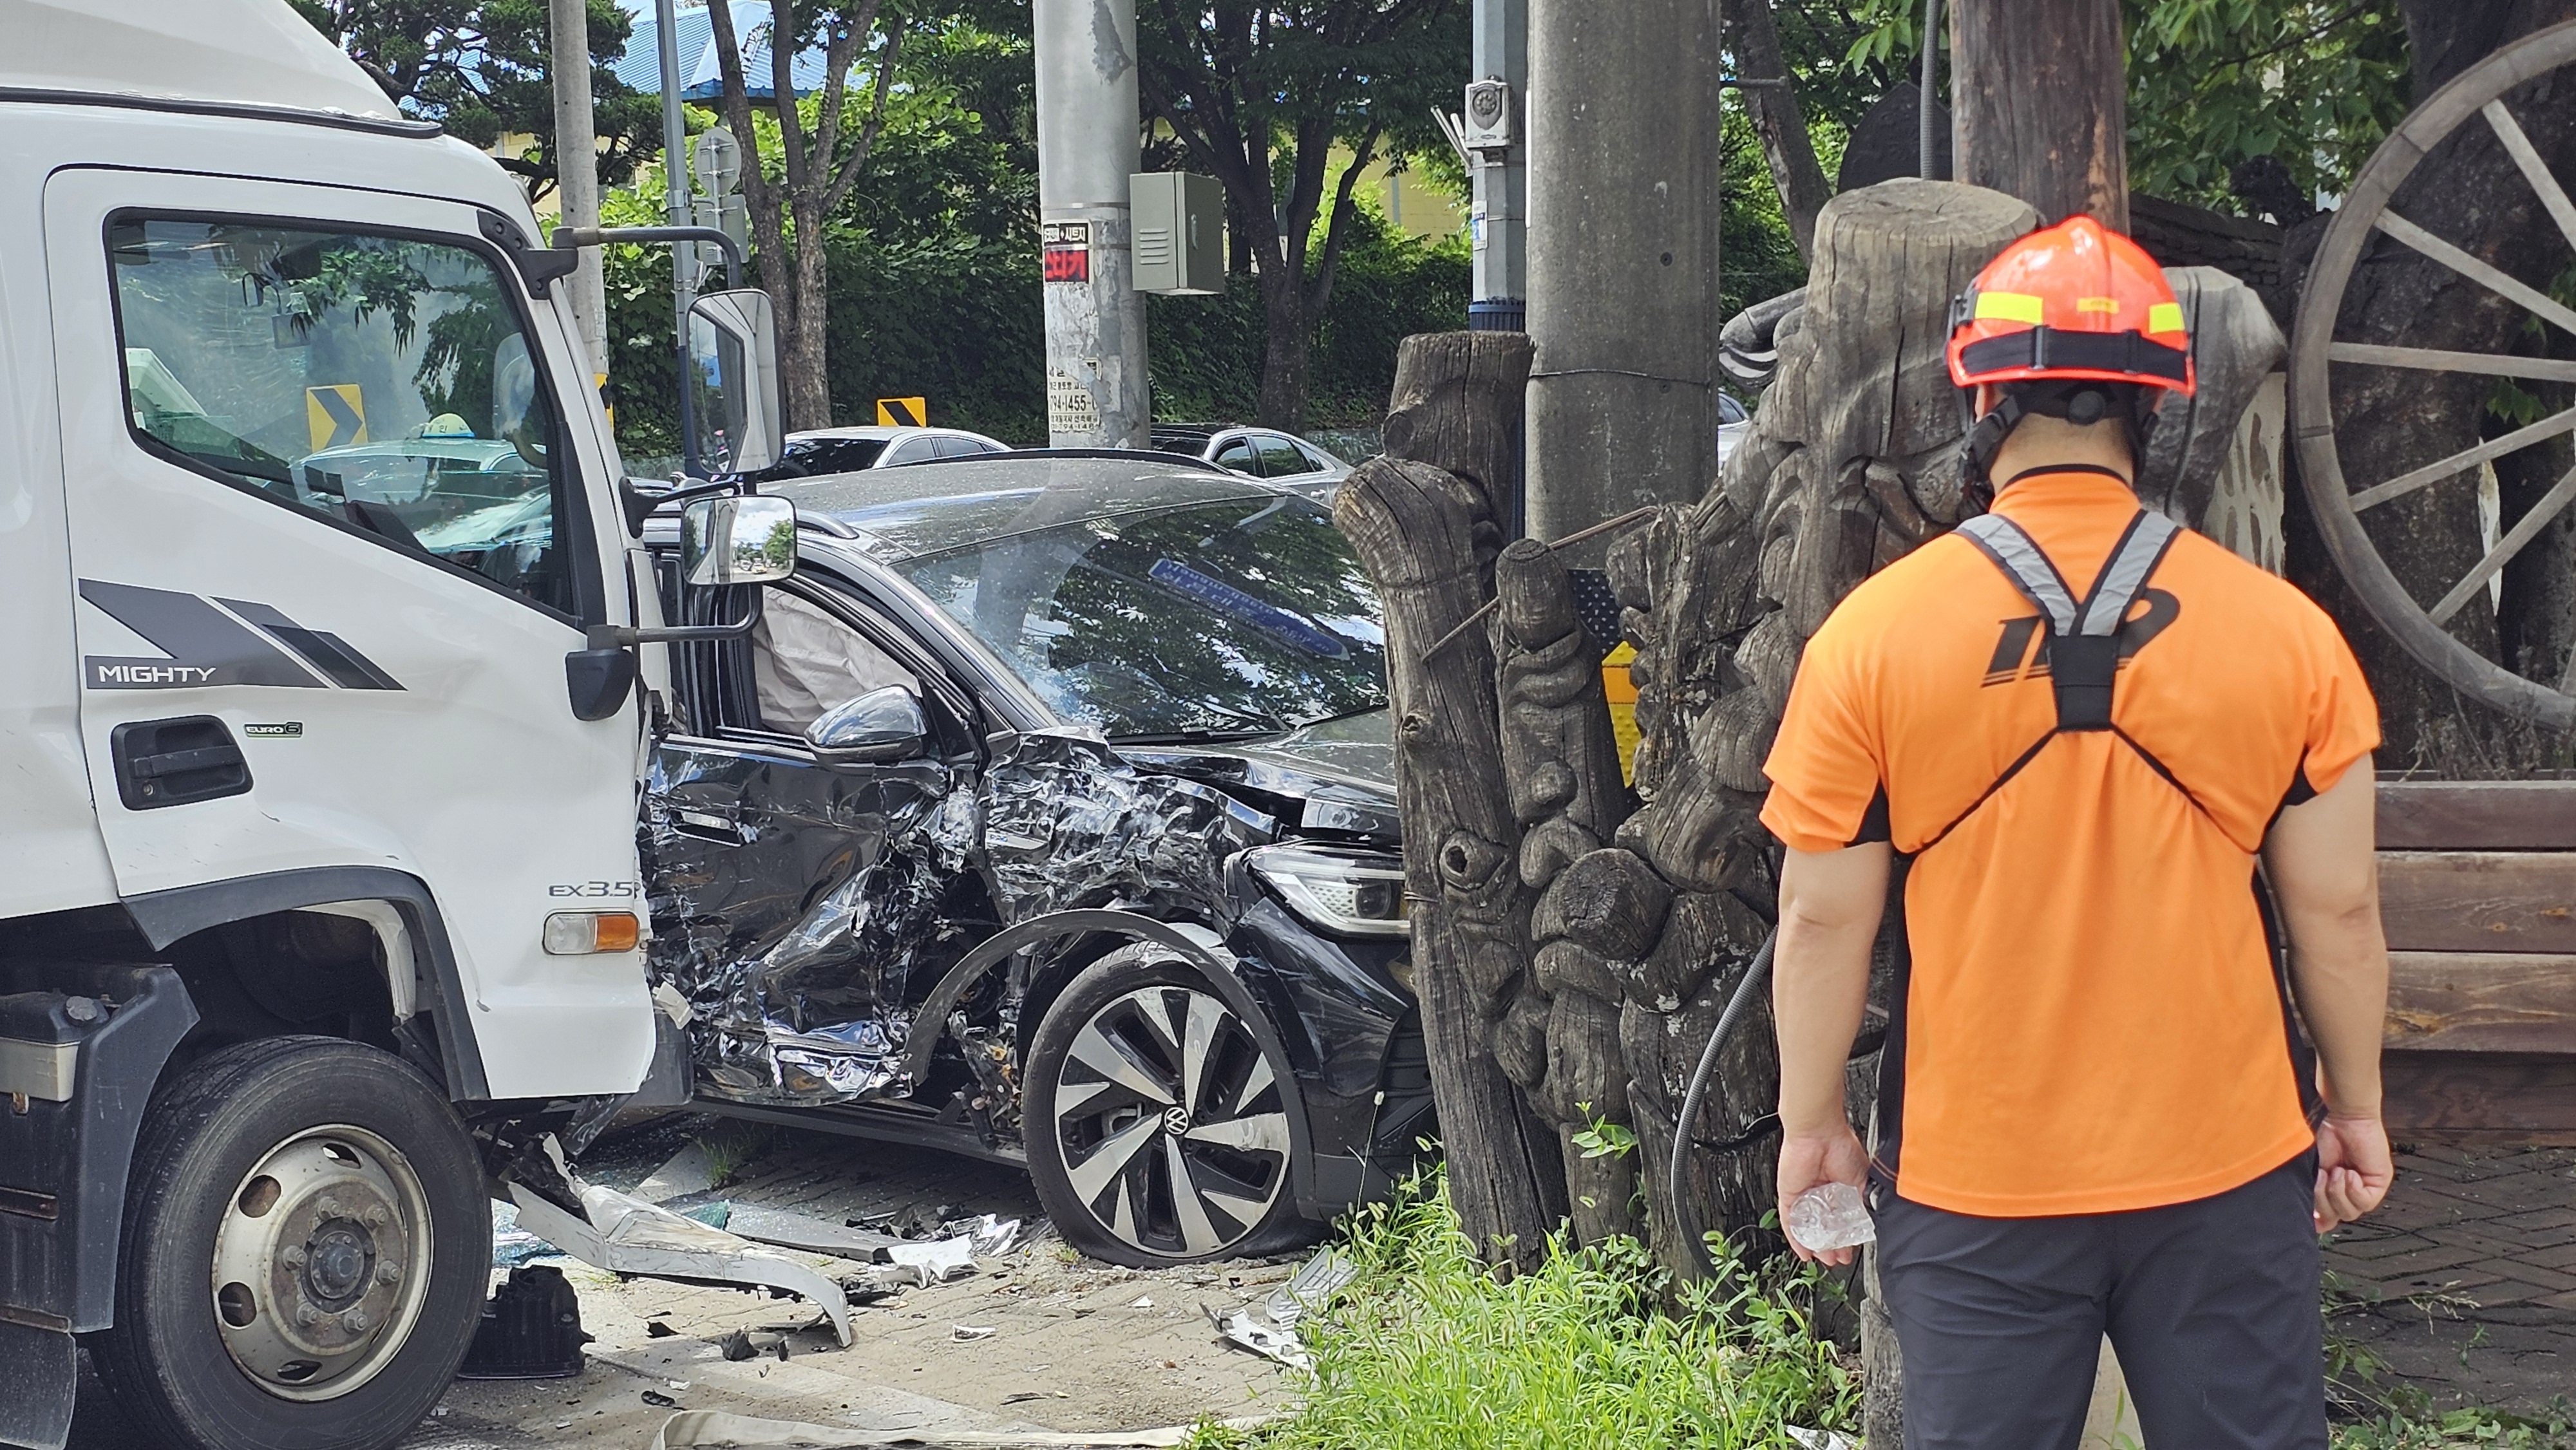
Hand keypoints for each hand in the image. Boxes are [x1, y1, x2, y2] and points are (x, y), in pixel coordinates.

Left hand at [1776, 1125, 1871, 1266]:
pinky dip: (1796, 1238)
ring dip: (1816, 1245)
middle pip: (1824, 1226)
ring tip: (1826, 1259)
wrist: (1818, 1132)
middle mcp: (1820, 1193)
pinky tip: (1803, 1251)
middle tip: (1838, 1259)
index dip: (1847, 1237)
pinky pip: (1790, 1221)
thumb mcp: (1861, 1180)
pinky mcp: (1788, 1195)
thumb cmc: (1840, 1146)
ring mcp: (1804, 1195)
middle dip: (1832, 1245)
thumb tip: (1871, 1217)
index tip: (1852, 1250)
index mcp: (1838, 1188)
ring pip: (1808, 1227)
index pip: (1841, 1219)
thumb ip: (1863, 1200)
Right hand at [2314, 1112, 2393, 1232]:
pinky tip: (2349, 1173)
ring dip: (2337, 1193)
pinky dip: (2353, 1189)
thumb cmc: (2324, 1135)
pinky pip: (2364, 1202)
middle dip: (2324, 1200)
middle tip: (2320, 1178)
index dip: (2319, 1220)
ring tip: (2335, 1171)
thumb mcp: (2312, 1169)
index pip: (2328, 1218)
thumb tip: (2310, 1218)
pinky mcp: (2379, 1184)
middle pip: (2337, 1217)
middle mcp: (2350, 1191)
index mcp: (2332, 1189)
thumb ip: (2311, 1193)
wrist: (2343, 1117)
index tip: (2310, 1216)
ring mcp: (2366, 1189)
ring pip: (2351, 1213)